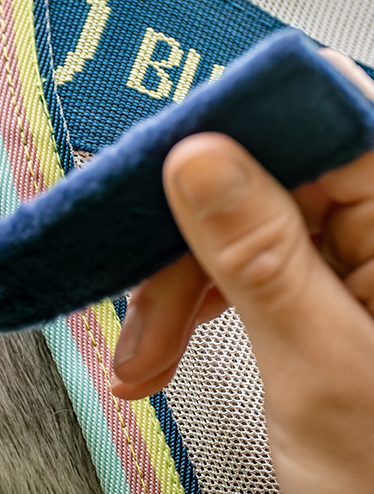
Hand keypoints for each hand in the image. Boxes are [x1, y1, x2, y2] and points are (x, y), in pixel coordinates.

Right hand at [111, 133, 373, 493]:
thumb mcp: (319, 370)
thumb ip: (257, 256)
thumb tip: (199, 156)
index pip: (322, 123)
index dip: (234, 131)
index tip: (156, 168)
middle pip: (265, 179)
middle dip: (184, 246)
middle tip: (141, 309)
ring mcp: (360, 265)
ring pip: (242, 229)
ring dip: (176, 292)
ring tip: (144, 360)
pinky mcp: (330, 298)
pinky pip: (246, 272)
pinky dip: (194, 312)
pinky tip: (165, 353)